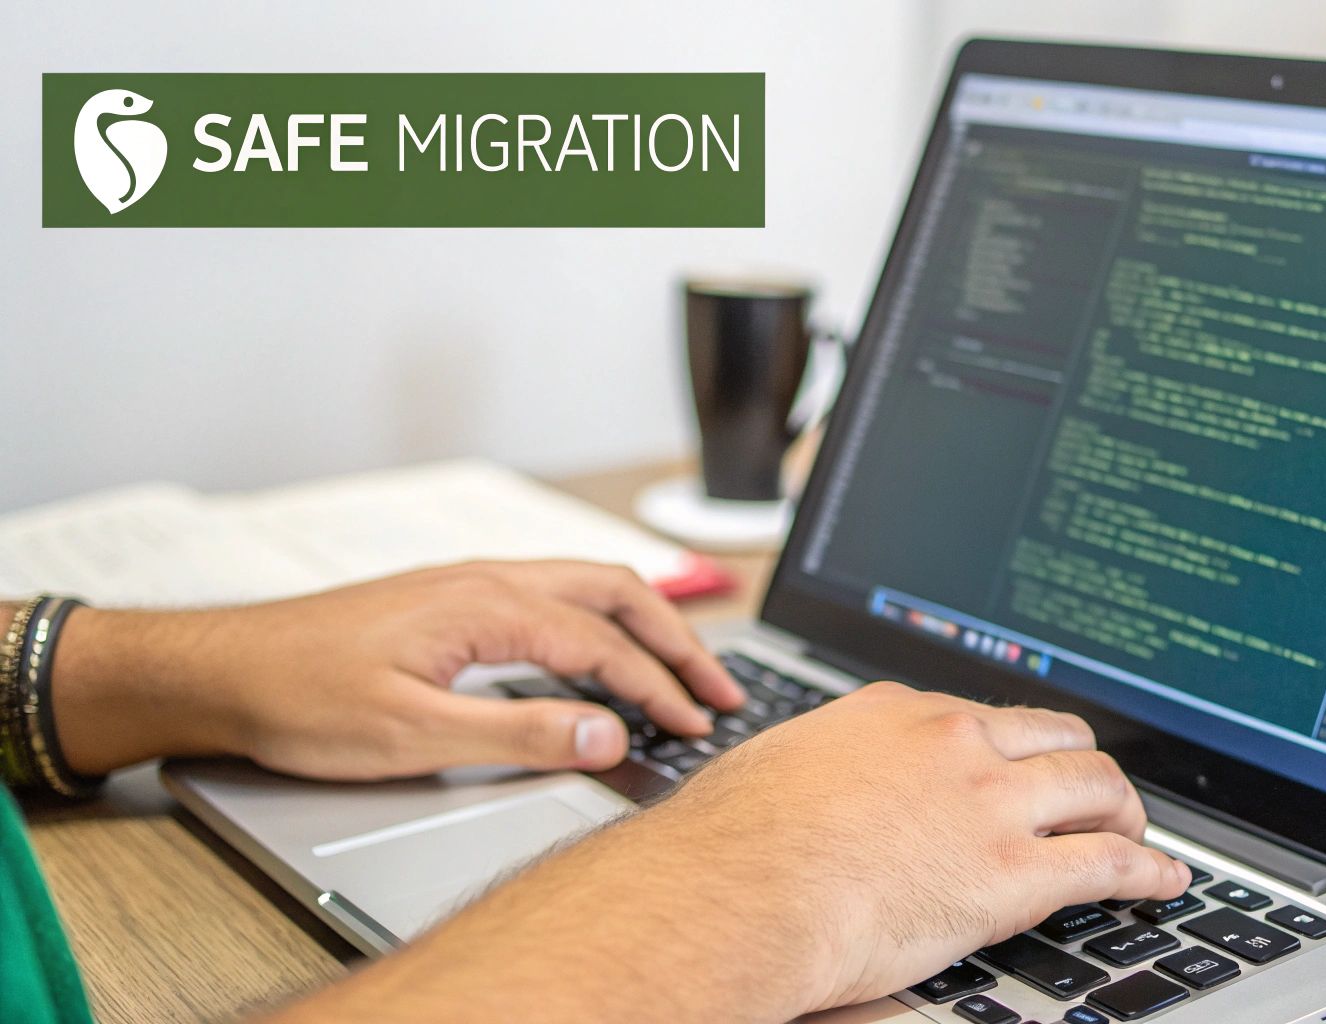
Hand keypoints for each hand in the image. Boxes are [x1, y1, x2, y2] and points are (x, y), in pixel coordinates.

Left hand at [51, 560, 742, 778]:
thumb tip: (606, 733)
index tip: (697, 725)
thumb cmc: (301, 695)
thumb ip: (519, 732)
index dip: (659, 688)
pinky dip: (602, 622)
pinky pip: (555, 595)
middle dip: (679, 641)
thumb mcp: (414, 734)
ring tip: (681, 668)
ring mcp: (470, 584)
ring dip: (644, 625)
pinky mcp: (453, 600)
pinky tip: (599, 654)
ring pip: (588, 586)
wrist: (224, 667)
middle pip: (616, 593)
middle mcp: (488, 580)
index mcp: (489, 605)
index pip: (604, 645)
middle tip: (720, 687)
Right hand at [623, 681, 1190, 1015]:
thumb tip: (810, 786)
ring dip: (1125, 810)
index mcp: (896, 715)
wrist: (737, 891)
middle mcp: (953, 743)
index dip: (1013, 747)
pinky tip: (1164, 880)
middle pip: (1056, 737)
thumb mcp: (776, 770)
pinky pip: (1108, 863)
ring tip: (1136, 833)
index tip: (1021, 764)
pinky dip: (1148, 870)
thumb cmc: (730, 844)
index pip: (983, 718)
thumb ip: (819, 769)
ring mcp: (988, 804)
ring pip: (1095, 786)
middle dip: (1083, 767)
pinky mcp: (1011, 873)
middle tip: (1094, 795)